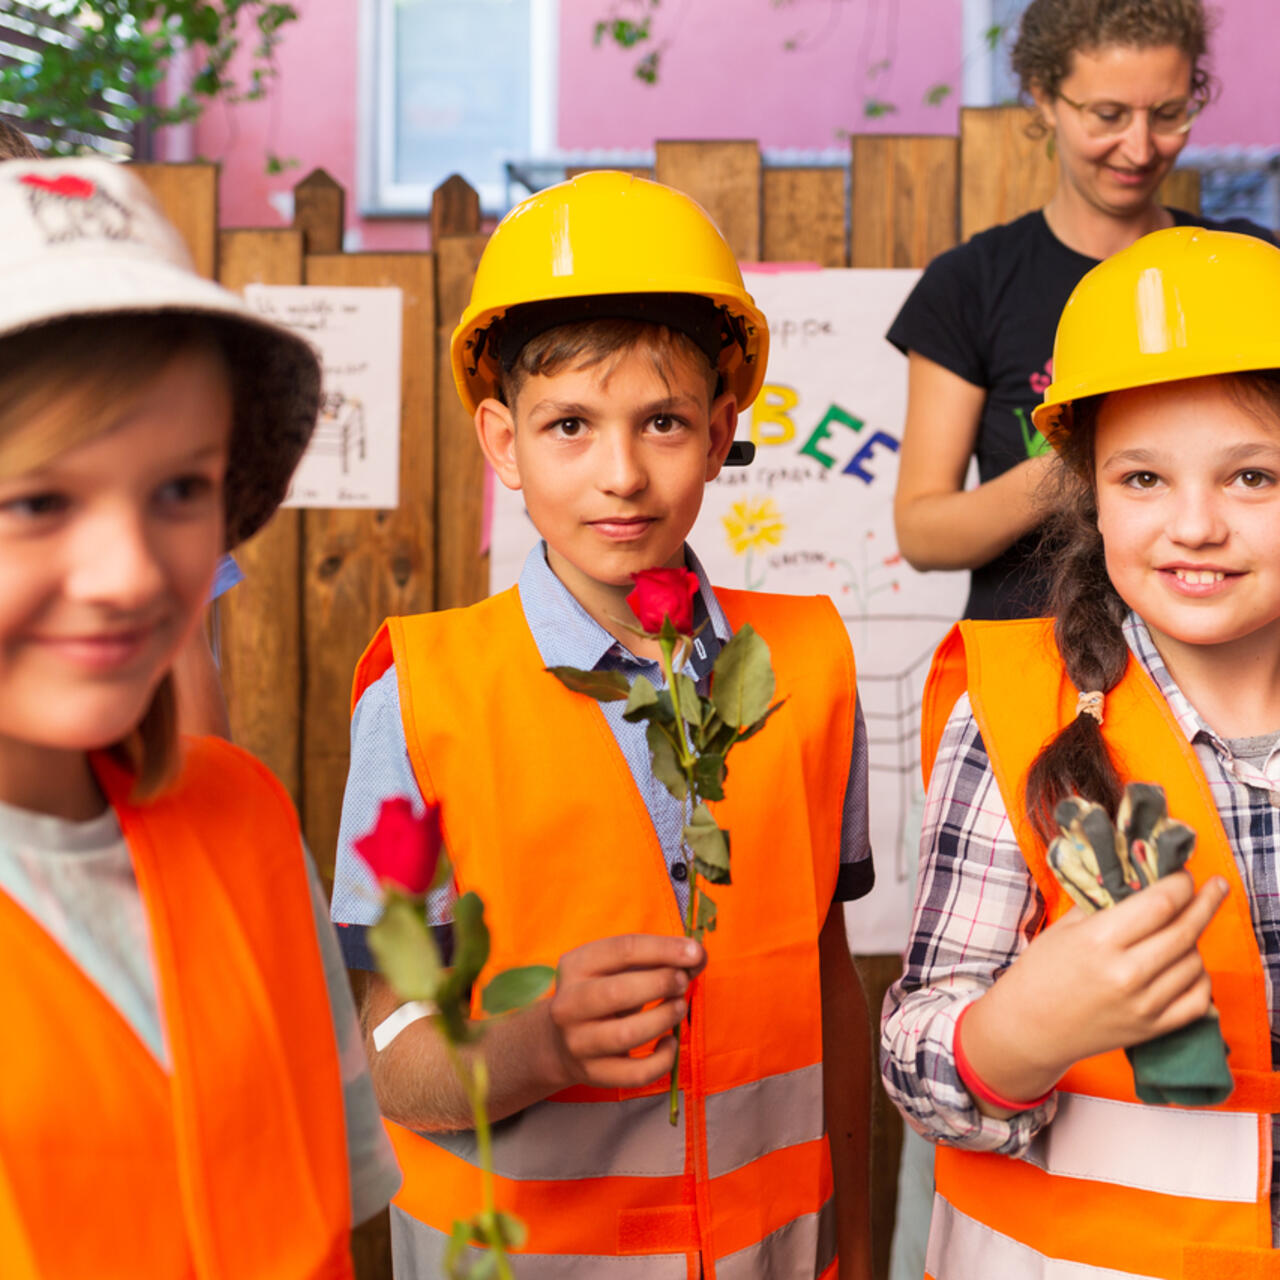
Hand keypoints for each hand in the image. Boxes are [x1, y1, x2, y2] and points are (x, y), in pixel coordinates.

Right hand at [542, 934, 704, 1089]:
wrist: (559, 1042)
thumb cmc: (599, 995)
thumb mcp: (615, 969)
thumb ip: (656, 960)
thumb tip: (697, 957)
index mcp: (575, 965)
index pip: (622, 950)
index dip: (664, 949)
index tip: (695, 952)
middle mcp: (569, 1004)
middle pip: (618, 992)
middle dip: (661, 983)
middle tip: (683, 982)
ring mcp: (578, 1042)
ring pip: (625, 1034)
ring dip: (663, 1018)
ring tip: (678, 1007)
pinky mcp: (593, 1074)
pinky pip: (635, 1074)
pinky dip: (662, 1060)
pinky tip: (669, 1042)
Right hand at [961, 872, 1227, 1105]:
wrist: (1029, 1027)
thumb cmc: (1042, 971)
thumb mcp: (1064, 926)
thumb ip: (1103, 901)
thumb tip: (1138, 876)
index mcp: (1099, 940)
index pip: (1160, 904)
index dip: (1180, 884)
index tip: (1183, 873)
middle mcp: (1126, 973)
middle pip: (1185, 930)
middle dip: (1206, 902)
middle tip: (1215, 886)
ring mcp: (1143, 1004)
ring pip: (1194, 963)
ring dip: (1194, 941)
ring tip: (1181, 930)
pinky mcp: (1151, 1028)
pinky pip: (1198, 1000)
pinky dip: (1200, 979)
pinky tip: (1189, 965)